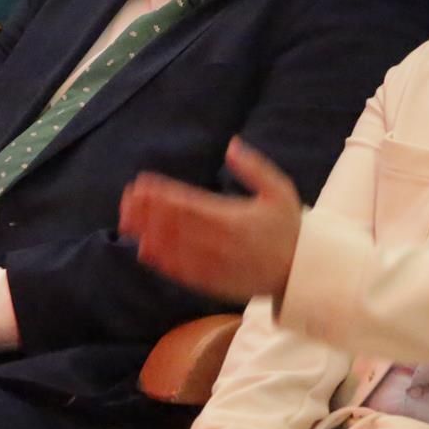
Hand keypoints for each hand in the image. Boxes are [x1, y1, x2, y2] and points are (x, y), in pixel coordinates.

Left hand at [120, 137, 301, 303]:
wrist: (302, 273)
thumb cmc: (289, 228)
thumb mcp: (279, 190)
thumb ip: (254, 167)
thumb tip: (231, 145)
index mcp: (233, 217)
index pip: (189, 203)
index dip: (162, 194)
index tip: (141, 183)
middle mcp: (220, 242)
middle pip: (176, 225)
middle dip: (148, 211)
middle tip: (126, 200)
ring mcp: (215, 264)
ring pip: (175, 248)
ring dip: (148, 233)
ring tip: (126, 222)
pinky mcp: (214, 283)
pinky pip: (183, 272)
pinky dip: (162, 261)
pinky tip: (145, 251)